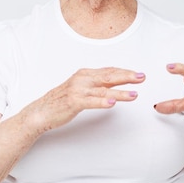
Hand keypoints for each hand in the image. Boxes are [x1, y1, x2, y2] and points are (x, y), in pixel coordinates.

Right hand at [23, 67, 145, 132]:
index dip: (124, 72)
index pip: (109, 71)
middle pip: (109, 76)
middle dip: (127, 77)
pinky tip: (113, 104)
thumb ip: (96, 85)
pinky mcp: (73, 102)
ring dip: (120, 92)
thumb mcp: (80, 88)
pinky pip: (91, 102)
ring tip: (134, 94)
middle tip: (142, 77)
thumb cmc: (61, 100)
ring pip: (103, 91)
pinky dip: (103, 102)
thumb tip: (113, 82)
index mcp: (85, 74)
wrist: (41, 111)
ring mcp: (77, 90)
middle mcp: (82, 79)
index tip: (138, 74)